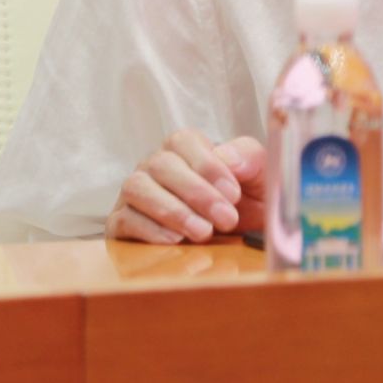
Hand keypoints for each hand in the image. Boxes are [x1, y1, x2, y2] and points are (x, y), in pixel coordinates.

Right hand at [105, 129, 265, 244]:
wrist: (240, 237)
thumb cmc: (248, 199)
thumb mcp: (260, 174)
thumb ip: (249, 157)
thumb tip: (228, 158)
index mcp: (184, 147)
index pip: (183, 142)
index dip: (208, 166)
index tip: (234, 194)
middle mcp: (154, 165)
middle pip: (161, 165)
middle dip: (197, 194)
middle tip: (227, 219)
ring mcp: (136, 193)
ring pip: (137, 188)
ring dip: (172, 211)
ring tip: (204, 232)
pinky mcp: (123, 223)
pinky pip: (124, 220)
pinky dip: (149, 230)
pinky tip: (176, 241)